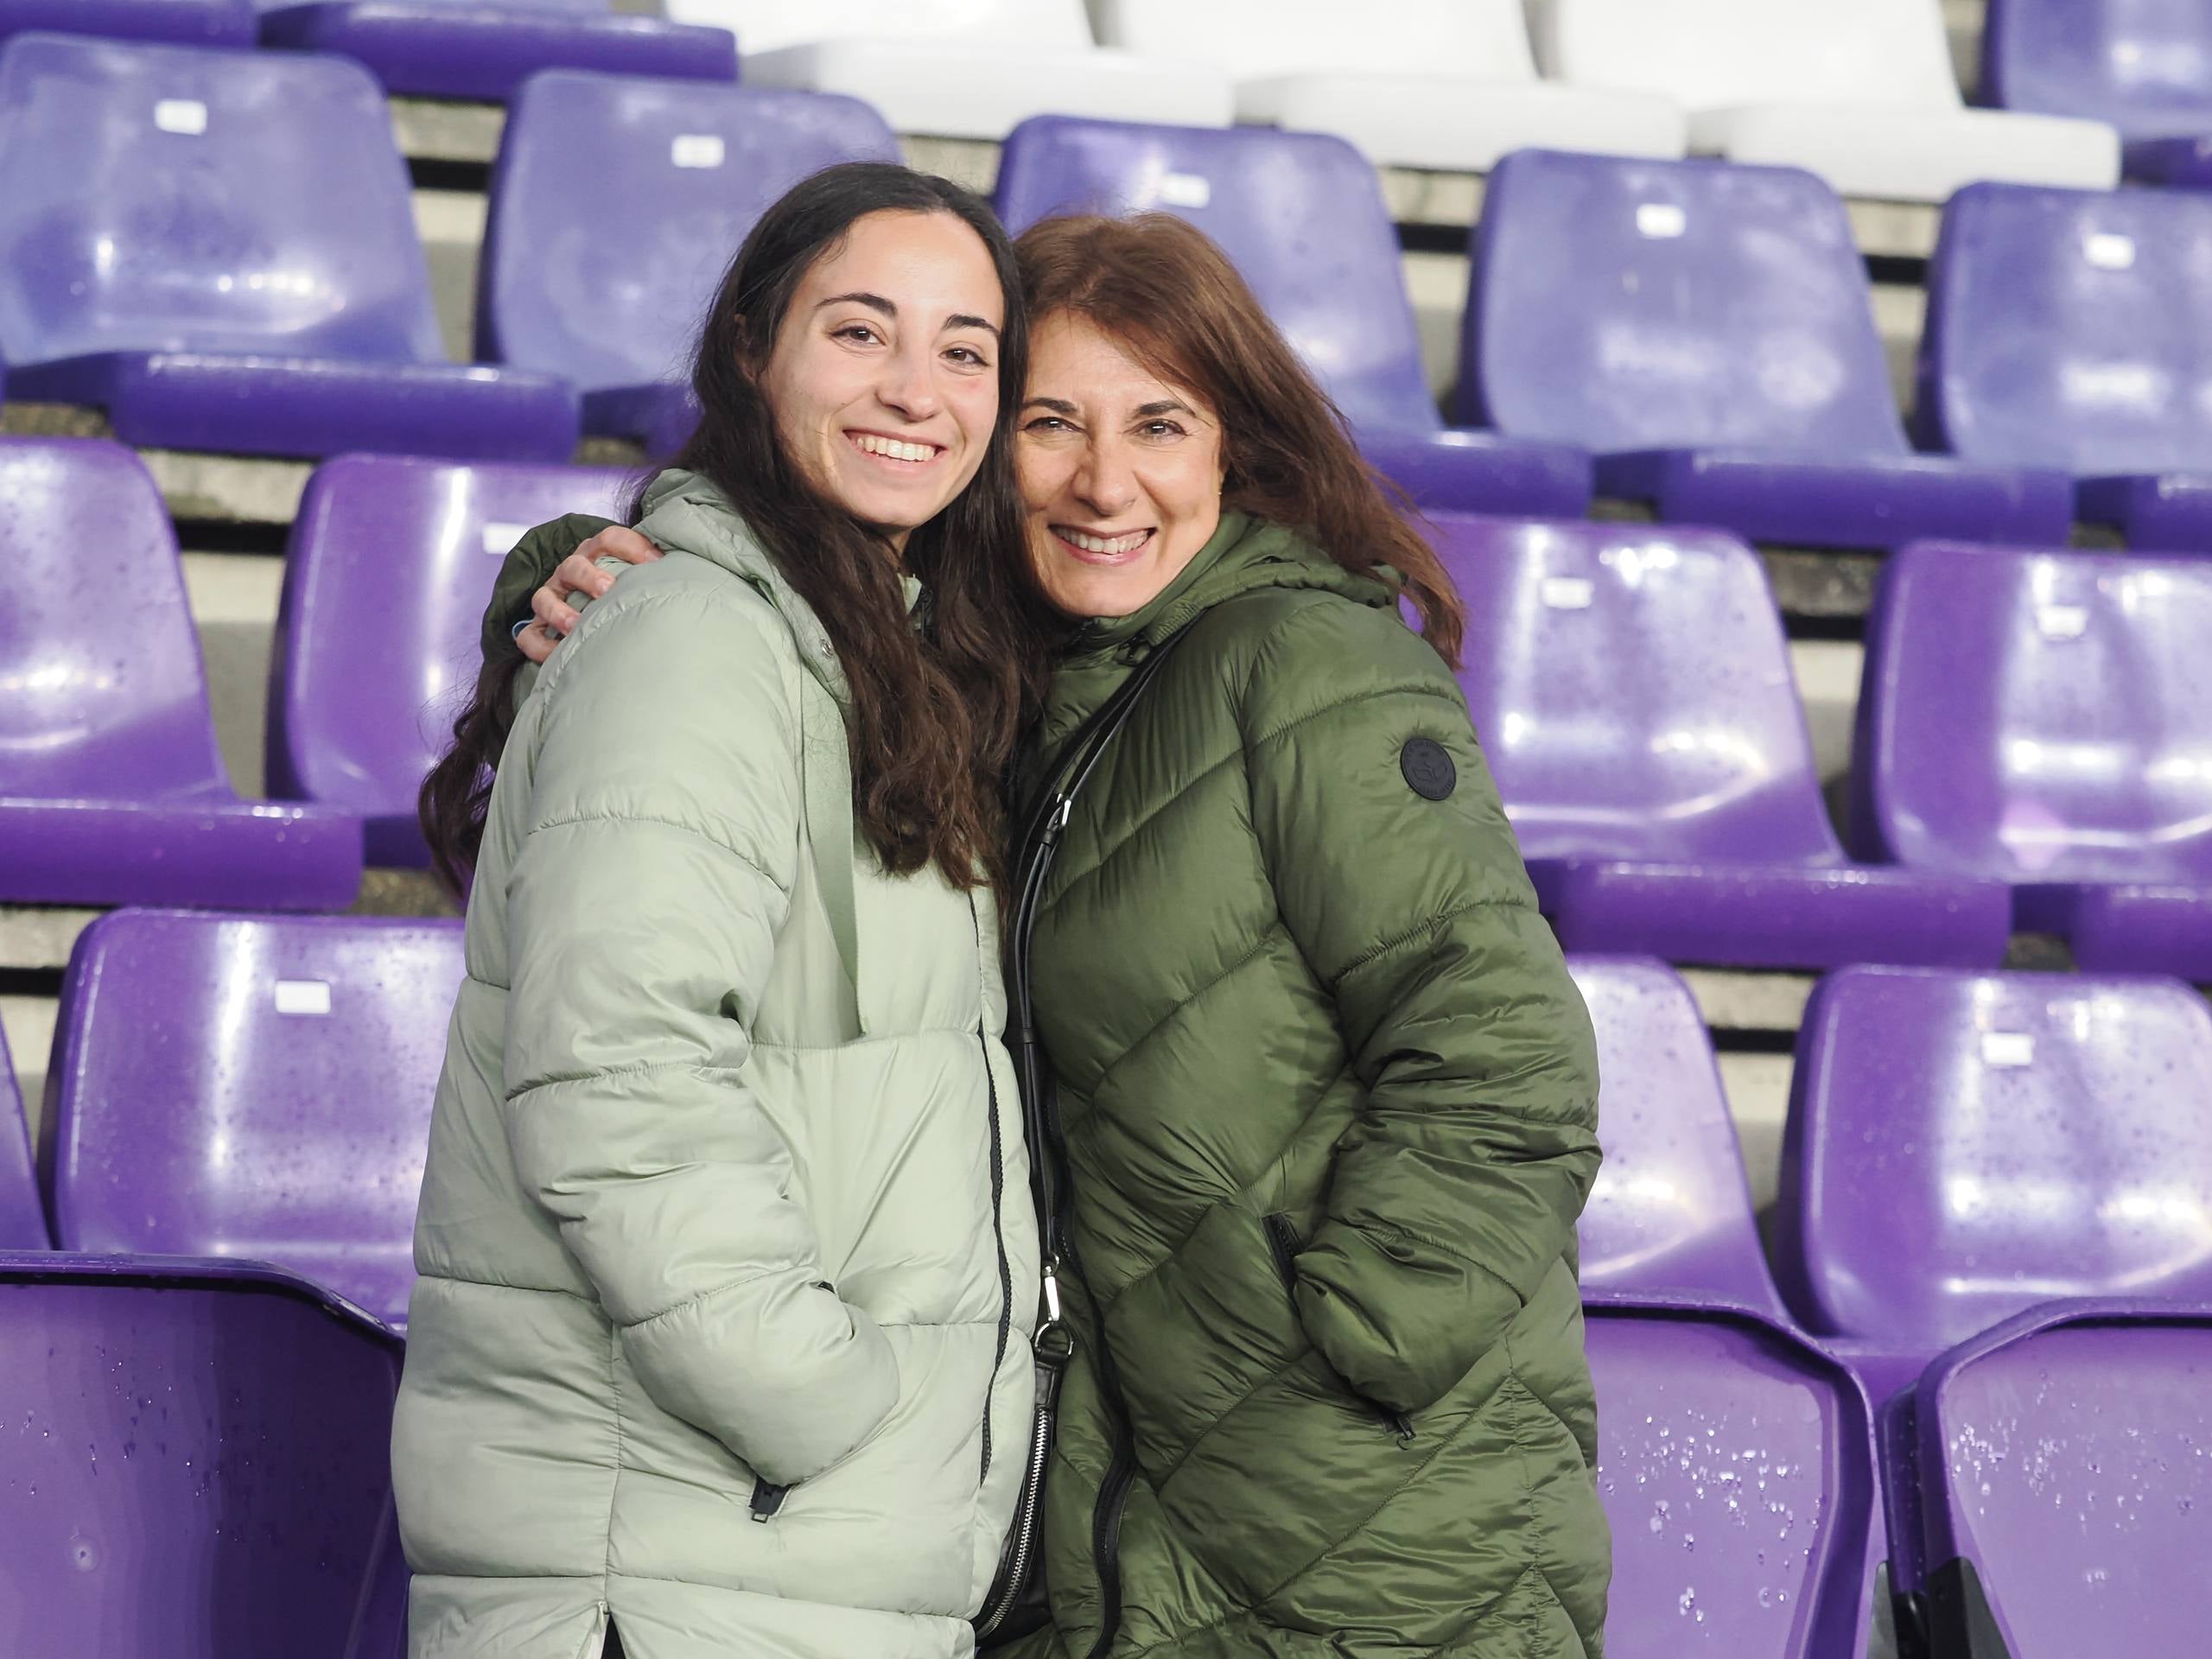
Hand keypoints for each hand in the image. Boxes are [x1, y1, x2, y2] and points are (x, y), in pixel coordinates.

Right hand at [518, 526, 663, 663]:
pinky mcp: (538, 627)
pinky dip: (540, 647)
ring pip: (544, 598)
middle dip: (590, 577)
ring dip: (559, 611)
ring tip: (577, 626)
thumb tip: (703, 579)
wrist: (593, 616)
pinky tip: (558, 657)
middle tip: (609, 590)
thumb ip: (661, 576)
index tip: (658, 563)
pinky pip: (530, 637)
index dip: (632, 546)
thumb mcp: (641, 580)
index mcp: (598, 554)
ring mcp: (552, 598)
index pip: (610, 538)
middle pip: (574, 565)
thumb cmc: (627, 598)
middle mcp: (571, 573)